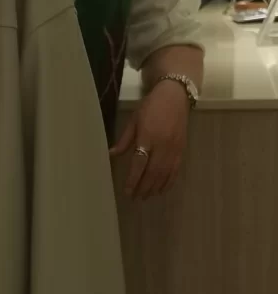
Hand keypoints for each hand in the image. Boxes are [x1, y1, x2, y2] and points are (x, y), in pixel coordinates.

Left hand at [111, 81, 190, 199]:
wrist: (175, 96)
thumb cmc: (151, 107)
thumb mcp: (134, 120)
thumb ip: (124, 140)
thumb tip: (111, 155)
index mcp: (148, 136)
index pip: (139, 163)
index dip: (133, 179)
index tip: (127, 191)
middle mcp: (163, 145)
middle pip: (153, 172)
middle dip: (143, 187)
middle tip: (135, 198)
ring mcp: (174, 149)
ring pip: (165, 174)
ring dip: (155, 187)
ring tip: (146, 197)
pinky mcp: (182, 150)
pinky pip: (176, 170)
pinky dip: (168, 182)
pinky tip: (161, 190)